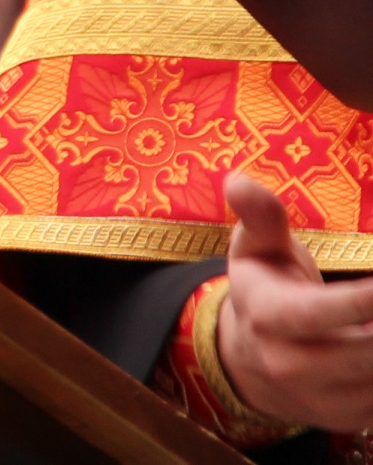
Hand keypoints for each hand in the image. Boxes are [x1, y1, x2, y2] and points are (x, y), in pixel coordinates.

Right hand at [217, 172, 372, 428]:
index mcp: (267, 318)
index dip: (364, 300)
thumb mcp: (255, 249)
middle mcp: (289, 365)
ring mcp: (320, 399)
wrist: (248, 360)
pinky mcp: (347, 420)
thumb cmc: (263, 288)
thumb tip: (238, 179)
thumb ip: (260, 216)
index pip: (319, 313)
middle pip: (363, 353)